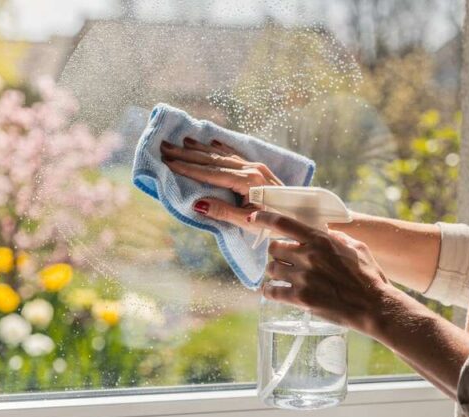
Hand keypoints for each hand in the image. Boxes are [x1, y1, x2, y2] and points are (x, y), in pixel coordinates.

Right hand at [160, 137, 281, 226]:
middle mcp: (251, 168)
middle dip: (187, 154)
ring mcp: (256, 166)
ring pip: (223, 154)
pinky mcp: (259, 169)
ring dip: (201, 148)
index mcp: (248, 180)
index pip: (211, 173)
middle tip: (165, 146)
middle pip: (213, 159)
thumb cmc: (276, 224)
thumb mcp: (249, 223)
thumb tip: (195, 203)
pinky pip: (234, 154)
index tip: (168, 162)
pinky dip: (220, 147)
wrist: (303, 217)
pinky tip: (211, 141)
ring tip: (183, 141)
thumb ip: (223, 212)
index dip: (188, 168)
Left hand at [249, 210, 392, 337]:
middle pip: (274, 249)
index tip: (254, 217)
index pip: (284, 223)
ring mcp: (303, 278)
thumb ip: (338, 238)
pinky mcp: (300, 298)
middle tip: (284, 260)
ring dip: (274, 273)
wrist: (374, 307)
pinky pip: (272, 291)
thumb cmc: (368, 278)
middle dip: (277, 254)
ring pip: (272, 270)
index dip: (264, 218)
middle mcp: (308, 256)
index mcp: (321, 240)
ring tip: (282, 277)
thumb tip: (326, 233)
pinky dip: (270, 291)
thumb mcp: (357, 248)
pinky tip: (272, 292)